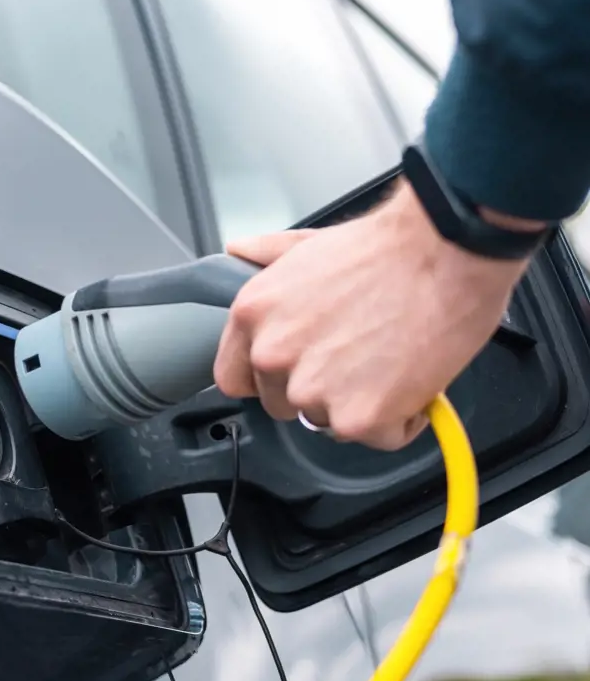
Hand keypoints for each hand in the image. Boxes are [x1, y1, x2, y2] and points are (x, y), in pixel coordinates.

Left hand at [213, 181, 531, 449]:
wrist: (447, 252)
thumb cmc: (388, 248)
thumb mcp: (308, 244)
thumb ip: (267, 256)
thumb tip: (240, 251)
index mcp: (254, 315)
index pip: (233, 377)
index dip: (265, 379)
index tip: (290, 374)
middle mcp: (274, 355)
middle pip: (283, 405)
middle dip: (318, 389)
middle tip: (356, 357)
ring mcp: (313, 391)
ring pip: (330, 421)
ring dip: (360, 403)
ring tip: (390, 359)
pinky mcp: (359, 417)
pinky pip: (379, 436)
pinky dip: (402, 418)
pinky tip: (414, 378)